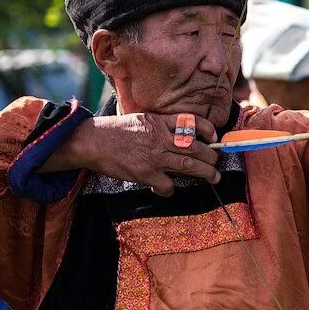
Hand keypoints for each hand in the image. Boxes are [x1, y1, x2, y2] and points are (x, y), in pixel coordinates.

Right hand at [43, 113, 220, 196]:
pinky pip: (167, 185)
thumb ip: (159, 125)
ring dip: (206, 172)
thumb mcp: (140, 119)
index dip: (207, 130)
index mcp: (158, 121)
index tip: (214, 137)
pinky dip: (169, 190)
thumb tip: (179, 135)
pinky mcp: (145, 173)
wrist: (91, 141)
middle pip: (195, 146)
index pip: (191, 122)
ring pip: (188, 165)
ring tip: (214, 177)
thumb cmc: (114, 131)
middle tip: (217, 162)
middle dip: (212, 155)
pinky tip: (165, 190)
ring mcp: (154, 156)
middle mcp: (159, 137)